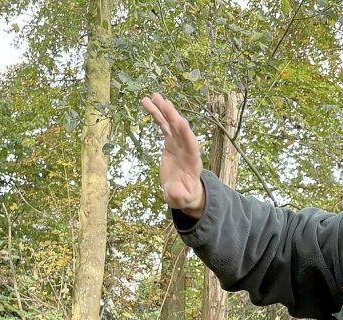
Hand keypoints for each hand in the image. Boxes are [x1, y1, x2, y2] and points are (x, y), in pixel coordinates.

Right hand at [141, 93, 204, 218]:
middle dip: (173, 116)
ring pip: (171, 123)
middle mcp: (187, 148)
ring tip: (152, 96)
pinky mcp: (171, 142)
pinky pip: (164, 126)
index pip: (191, 145)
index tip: (181, 122)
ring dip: (163, 110)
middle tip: (164, 102)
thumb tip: (172, 189)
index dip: (187, 134)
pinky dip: (157, 115)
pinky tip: (149, 104)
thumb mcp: (181, 199)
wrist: (184, 191)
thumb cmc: (184, 196)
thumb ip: (178, 195)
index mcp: (193, 162)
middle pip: (181, 129)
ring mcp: (179, 143)